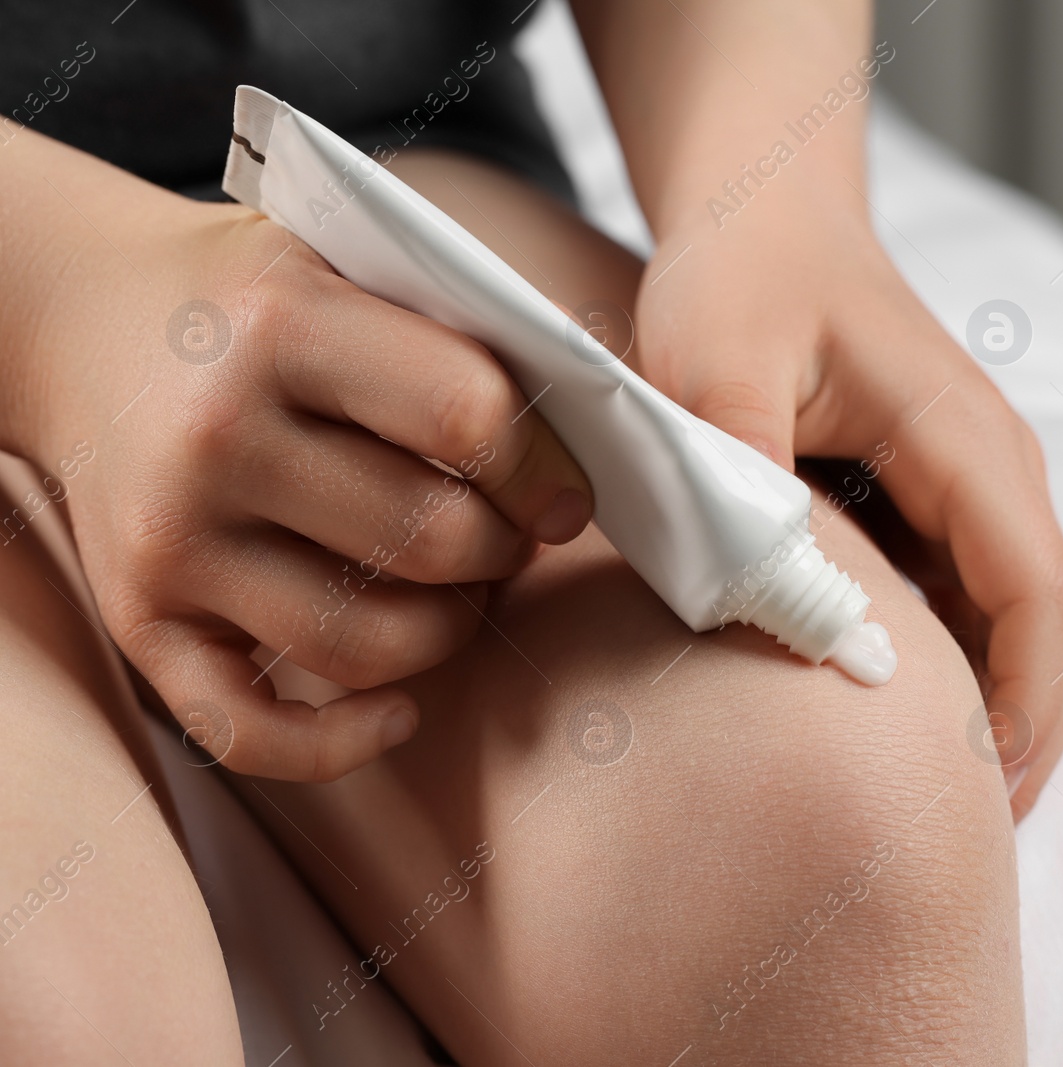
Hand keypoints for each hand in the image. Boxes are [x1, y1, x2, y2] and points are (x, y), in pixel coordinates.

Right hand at [4, 133, 590, 780]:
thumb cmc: (257, 303)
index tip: (568, 497)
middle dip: (504, 552)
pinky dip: (344, 744)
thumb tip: (605, 419)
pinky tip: (399, 714)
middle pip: (431, 540)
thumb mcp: (353, 265)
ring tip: (463, 592)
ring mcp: (171, 539)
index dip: (544, 470)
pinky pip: (253, 732)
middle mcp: (216, 435)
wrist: (80, 321)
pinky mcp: (140, 619)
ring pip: (368, 644)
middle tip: (511, 538)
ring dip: (451, 632)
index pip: (466, 418)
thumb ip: (464, 329)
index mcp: (285, 326)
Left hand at [634, 189, 1062, 819]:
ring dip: (998, 715)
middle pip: (1057, 632)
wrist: (762, 213)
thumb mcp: (714, 357)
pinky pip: (973, 607)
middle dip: (1025, 737)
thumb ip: (739, 472)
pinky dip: (957, 675)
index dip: (1022, 707)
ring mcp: (973, 489)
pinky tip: (895, 724)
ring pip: (1024, 628)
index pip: (1037, 596)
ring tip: (932, 802)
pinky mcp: (938, 503)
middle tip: (954, 838)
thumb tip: (777, 602)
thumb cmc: (741, 272)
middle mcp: (995, 471)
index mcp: (965, 441)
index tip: (974, 796)